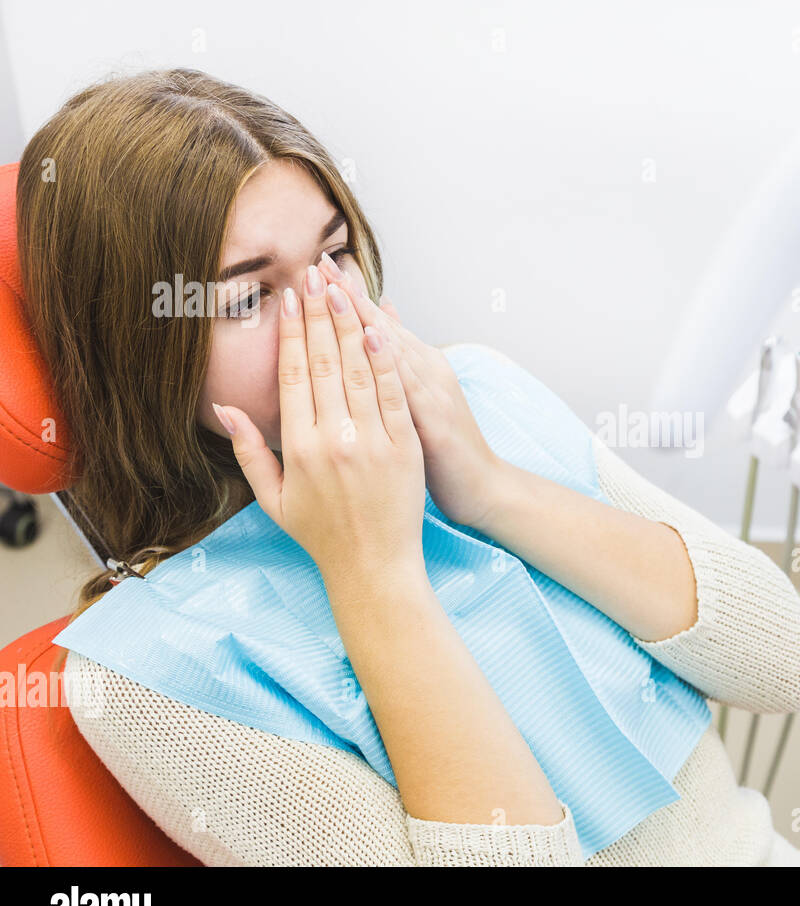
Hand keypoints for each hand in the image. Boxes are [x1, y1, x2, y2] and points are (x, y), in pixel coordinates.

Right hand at [212, 263, 427, 581]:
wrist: (374, 567)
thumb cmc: (322, 535)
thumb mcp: (272, 499)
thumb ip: (247, 451)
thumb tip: (224, 407)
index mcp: (297, 449)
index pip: (294, 376)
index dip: (293, 333)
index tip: (292, 298)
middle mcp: (333, 441)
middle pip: (326, 364)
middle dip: (319, 314)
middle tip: (314, 275)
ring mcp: (372, 443)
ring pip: (360, 372)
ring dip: (351, 324)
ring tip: (343, 287)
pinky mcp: (406, 449)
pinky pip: (394, 396)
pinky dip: (387, 361)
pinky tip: (380, 328)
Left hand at [318, 252, 508, 528]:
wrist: (485, 489)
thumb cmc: (447, 450)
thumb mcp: (425, 398)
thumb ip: (403, 358)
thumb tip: (387, 311)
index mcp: (421, 366)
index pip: (378, 323)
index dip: (348, 296)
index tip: (317, 268)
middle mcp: (428, 371)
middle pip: (381, 327)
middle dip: (346, 297)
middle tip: (315, 265)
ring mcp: (434, 393)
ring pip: (393, 349)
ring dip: (362, 318)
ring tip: (333, 289)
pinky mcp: (436, 422)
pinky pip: (408, 387)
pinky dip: (389, 361)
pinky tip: (372, 339)